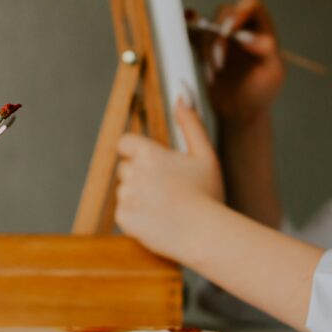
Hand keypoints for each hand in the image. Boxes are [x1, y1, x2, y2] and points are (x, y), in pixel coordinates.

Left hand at [114, 98, 223, 260]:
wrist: (205, 235)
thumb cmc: (208, 195)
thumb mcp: (204, 155)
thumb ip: (190, 123)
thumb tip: (182, 95)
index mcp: (149, 154)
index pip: (124, 143)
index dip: (136, 152)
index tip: (151, 162)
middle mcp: (132, 173)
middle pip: (125, 168)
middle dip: (140, 175)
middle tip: (167, 188)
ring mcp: (126, 197)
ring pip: (125, 191)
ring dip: (138, 196)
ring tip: (166, 206)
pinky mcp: (123, 219)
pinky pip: (124, 212)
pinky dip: (136, 215)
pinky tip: (158, 219)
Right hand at [191, 0, 285, 123]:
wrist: (241, 112)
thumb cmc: (262, 91)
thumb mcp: (274, 73)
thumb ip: (268, 51)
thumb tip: (251, 38)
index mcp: (261, 26)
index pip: (249, 3)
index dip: (238, 11)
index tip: (231, 31)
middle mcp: (240, 26)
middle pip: (224, 12)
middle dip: (218, 35)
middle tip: (219, 62)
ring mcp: (220, 36)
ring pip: (206, 26)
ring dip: (207, 48)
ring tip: (214, 73)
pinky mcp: (203, 47)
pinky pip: (191, 35)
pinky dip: (187, 37)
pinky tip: (187, 42)